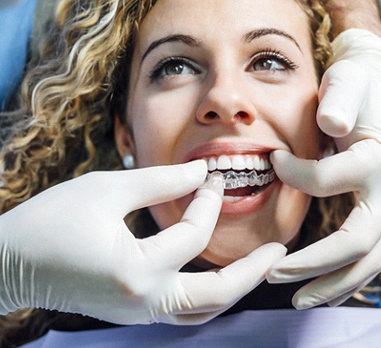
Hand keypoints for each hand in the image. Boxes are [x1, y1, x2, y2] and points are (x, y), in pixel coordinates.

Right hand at [0, 161, 285, 323]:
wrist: (10, 261)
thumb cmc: (51, 221)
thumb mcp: (106, 189)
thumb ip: (159, 181)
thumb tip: (199, 174)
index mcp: (136, 270)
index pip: (192, 234)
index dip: (206, 200)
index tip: (212, 176)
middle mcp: (144, 302)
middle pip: (216, 295)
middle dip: (252, 272)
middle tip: (278, 252)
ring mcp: (139, 313)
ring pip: (202, 311)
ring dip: (233, 288)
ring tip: (256, 266)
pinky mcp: (133, 311)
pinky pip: (183, 310)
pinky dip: (206, 292)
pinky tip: (215, 272)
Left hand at [266, 29, 380, 308]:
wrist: (377, 86)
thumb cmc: (360, 84)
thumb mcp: (351, 81)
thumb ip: (343, 99)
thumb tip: (332, 125)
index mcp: (377, 158)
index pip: (329, 180)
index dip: (296, 174)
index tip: (272, 160)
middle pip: (358, 242)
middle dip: (313, 263)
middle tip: (273, 273)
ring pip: (369, 261)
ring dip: (332, 284)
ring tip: (300, 299)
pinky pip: (370, 256)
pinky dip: (346, 277)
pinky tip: (323, 289)